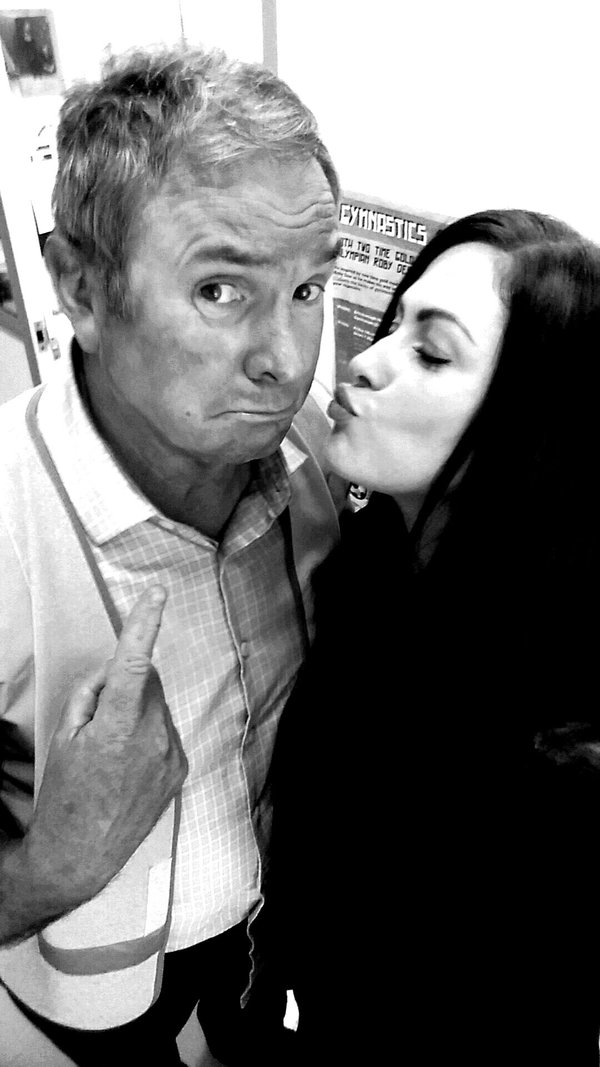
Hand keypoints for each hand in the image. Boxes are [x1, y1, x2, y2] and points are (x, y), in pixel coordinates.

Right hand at [23, 585, 187, 909]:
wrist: (82, 853)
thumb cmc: (66, 795)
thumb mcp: (65, 736)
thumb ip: (91, 693)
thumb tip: (112, 670)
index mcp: (117, 724)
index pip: (135, 661)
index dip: (146, 623)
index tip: (157, 594)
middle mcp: (152, 736)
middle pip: (148, 682)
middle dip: (128, 685)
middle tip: (100, 718)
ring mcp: (171, 753)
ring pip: (158, 707)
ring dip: (139, 713)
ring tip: (114, 753)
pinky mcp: (180, 768)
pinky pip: (166, 732)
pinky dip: (150, 735)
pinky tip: (130, 764)